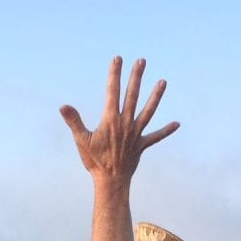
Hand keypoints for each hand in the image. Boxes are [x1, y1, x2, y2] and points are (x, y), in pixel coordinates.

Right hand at [59, 57, 178, 180]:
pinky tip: (176, 124)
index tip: (117, 59)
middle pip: (133, 95)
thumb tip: (63, 106)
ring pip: (148, 111)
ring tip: (163, 82)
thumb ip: (74, 121)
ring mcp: (136, 134)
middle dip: (136, 77)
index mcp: (111, 120)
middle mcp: (126, 123)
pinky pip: (156, 137)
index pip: (112, 91)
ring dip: (156, 96)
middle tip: (142, 61)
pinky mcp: (142, 145)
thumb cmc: (94, 161)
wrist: (111, 181)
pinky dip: (166, 131)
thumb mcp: (82, 140)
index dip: (114, 74)